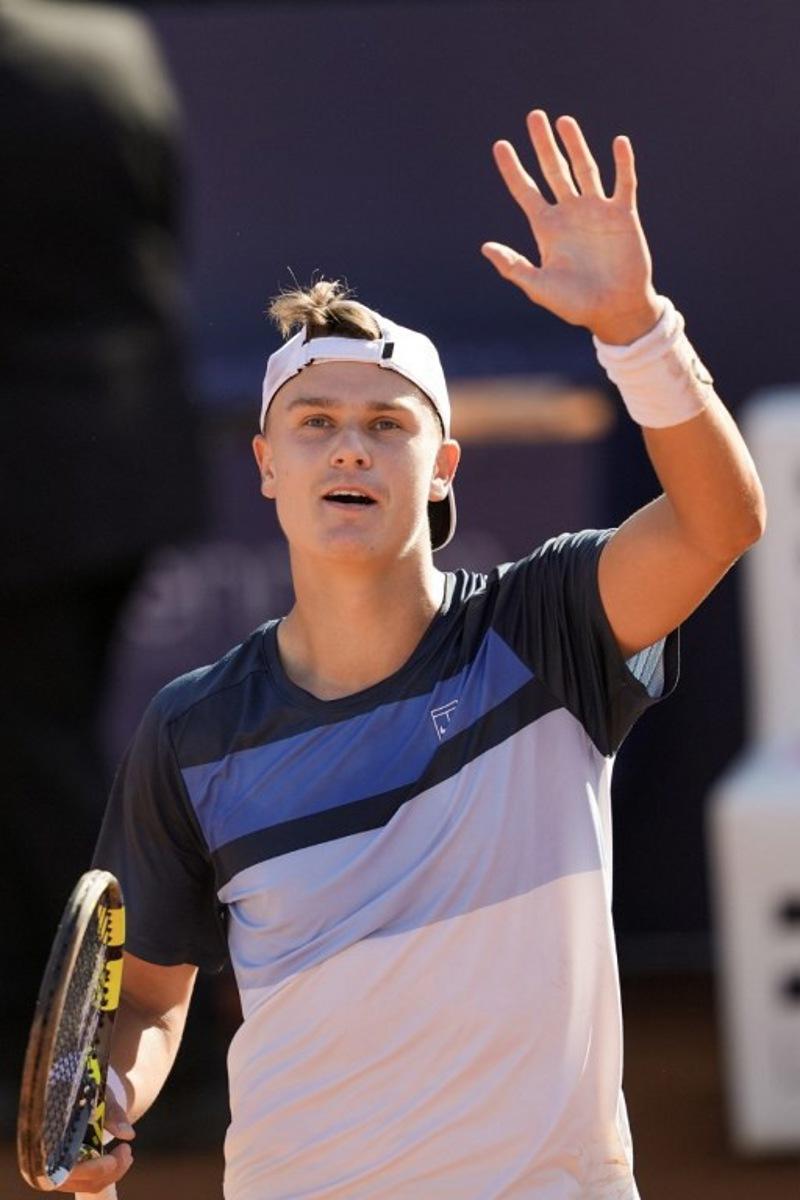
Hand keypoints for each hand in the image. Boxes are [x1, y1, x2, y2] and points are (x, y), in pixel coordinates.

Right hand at [54, 1090, 134, 1194]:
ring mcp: (59, 1170)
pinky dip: (108, 1174)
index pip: (66, 1170)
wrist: (81, 1087)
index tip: (112, 1159)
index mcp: (48, 1139)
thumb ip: (112, 1113)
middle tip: (127, 1150)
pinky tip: (122, 1159)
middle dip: (107, 1171)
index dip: (90, 1169)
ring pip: (88, 1185)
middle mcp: (48, 1160)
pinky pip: (91, 1183)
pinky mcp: (71, 1173)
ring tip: (127, 1152)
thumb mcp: (99, 1095)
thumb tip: (128, 1134)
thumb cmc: (87, 1089)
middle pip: (80, 1180)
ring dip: (112, 1173)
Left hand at [482, 109, 661, 344]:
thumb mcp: (539, 287)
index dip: (512, 169)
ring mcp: (597, 212)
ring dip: (575, 145)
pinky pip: (623, 183)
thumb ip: (514, 266)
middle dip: (543, 144)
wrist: (614, 311)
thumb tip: (485, 247)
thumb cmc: (575, 304)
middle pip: (553, 170)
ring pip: (585, 169)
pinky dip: (622, 164)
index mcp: (547, 228)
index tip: (500, 145)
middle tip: (534, 116)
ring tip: (564, 121)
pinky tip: (618, 142)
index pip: (525, 191)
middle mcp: (570, 213)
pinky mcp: (623, 215)